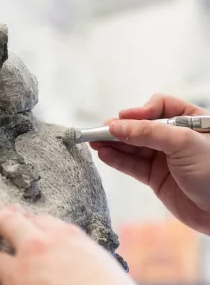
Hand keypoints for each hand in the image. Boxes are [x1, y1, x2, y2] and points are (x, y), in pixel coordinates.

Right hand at [91, 94, 209, 234]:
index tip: (124, 117)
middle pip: (142, 128)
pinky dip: (118, 160)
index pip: (160, 107)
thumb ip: (148, 133)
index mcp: (190, 121)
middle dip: (121, 129)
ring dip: (114, 144)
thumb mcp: (182, 143)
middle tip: (100, 130)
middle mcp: (175, 138)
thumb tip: (116, 126)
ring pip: (134, 147)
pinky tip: (104, 154)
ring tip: (94, 142)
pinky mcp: (156, 177)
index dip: (140, 111)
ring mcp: (164, 158)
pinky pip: (133, 166)